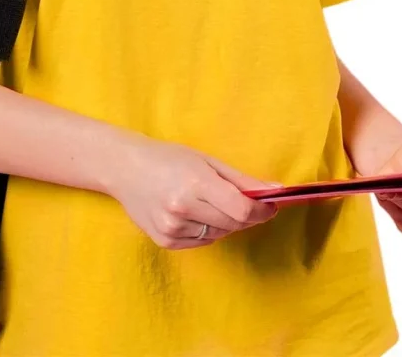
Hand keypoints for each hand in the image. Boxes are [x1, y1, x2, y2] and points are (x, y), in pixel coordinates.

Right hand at [106, 134, 281, 249]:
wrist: (126, 169)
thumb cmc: (169, 158)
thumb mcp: (207, 161)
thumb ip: (241, 180)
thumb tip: (275, 191)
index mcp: (196, 183)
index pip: (241, 209)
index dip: (262, 210)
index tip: (271, 206)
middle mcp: (183, 208)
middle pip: (233, 224)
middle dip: (248, 216)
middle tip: (250, 204)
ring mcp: (172, 228)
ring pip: (219, 234)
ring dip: (227, 223)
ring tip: (213, 203)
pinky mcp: (165, 242)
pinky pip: (201, 241)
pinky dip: (208, 230)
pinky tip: (196, 213)